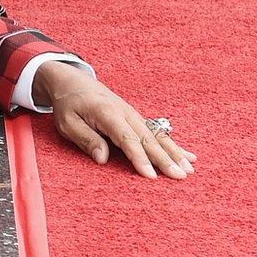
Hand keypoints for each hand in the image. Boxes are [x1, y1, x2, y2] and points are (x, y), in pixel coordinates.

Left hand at [35, 63, 195, 179]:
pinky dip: (173, 144)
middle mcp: (125, 113)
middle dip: (165, 158)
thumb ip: (85, 138)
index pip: (127, 139)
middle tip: (180, 176)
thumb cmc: (68, 104)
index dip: (139, 158)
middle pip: (148, 138)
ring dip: (174, 152)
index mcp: (107, 113)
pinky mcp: (136, 117)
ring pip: (157, 135)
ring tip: (189, 169)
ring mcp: (133, 114)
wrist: (72, 80)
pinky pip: (157, 132)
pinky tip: (188, 155)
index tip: (150, 175)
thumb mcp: (67, 122)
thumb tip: (102, 159)